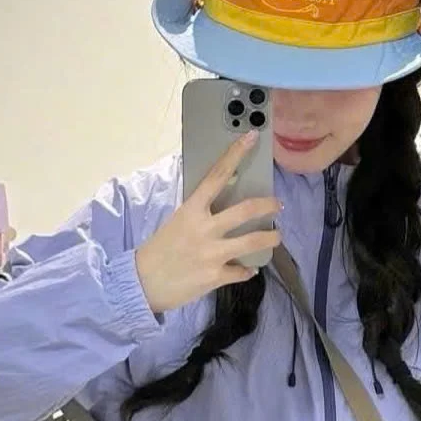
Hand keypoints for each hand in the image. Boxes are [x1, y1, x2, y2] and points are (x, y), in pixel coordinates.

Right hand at [135, 130, 281, 314]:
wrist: (143, 282)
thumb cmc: (160, 249)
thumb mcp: (178, 221)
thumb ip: (200, 212)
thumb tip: (224, 201)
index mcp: (191, 210)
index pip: (217, 175)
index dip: (236, 154)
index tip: (251, 137)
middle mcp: (204, 229)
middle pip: (245, 210)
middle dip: (268, 205)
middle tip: (278, 205)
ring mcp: (211, 253)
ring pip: (252, 241)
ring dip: (270, 238)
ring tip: (276, 236)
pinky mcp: (215, 276)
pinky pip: (242, 271)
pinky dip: (248, 270)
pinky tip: (249, 268)